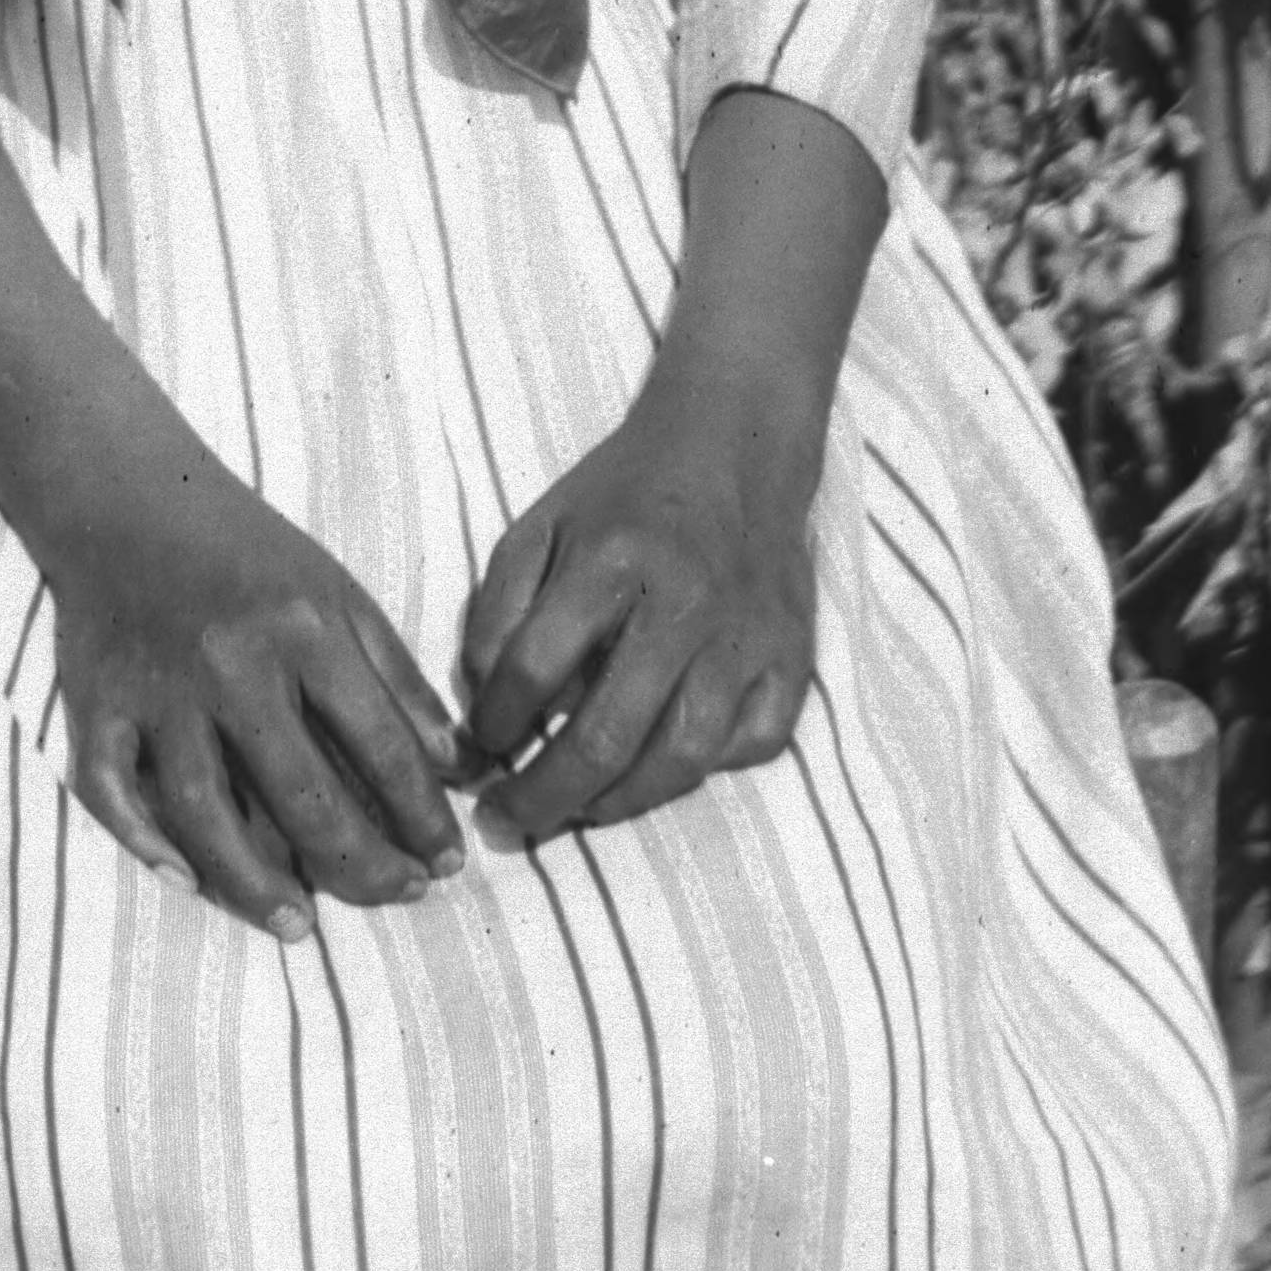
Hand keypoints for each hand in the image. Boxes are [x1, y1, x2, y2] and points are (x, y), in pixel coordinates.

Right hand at [44, 454, 466, 941]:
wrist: (128, 497)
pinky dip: (142, 840)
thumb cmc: (247, 553)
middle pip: (300, 793)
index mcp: (303, 629)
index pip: (379, 744)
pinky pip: (110, 788)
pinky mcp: (94, 701)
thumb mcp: (339, 594)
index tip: (447, 861)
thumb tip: (456, 766)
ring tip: (301, 927)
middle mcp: (231, 662)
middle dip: (359, 863)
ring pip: (205, 809)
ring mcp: (157, 688)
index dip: (421, 814)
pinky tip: (187, 881)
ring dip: (255, 881)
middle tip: (399, 899)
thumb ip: (398, 678)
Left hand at [457, 377, 818, 849]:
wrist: (733, 446)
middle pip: (608, 735)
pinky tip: (656, 767)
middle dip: (544, 796)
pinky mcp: (792, 659)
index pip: (536, 667)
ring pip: (681, 760)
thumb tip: (482, 705)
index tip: (478, 746)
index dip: (494, 721)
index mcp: (612, 561)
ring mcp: (746, 639)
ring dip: (618, 803)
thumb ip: (497, 611)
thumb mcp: (539, 526)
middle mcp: (686, 605)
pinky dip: (700, 771)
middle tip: (506, 824)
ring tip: (575, 810)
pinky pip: (749, 746)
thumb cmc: (623, 496)